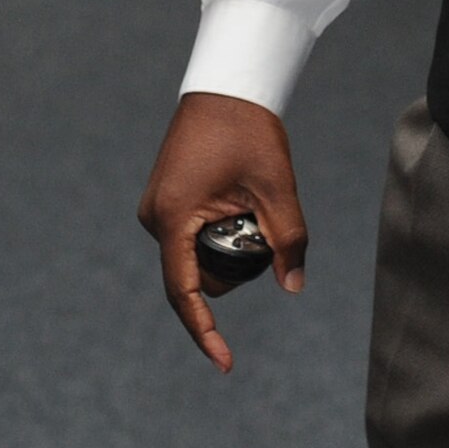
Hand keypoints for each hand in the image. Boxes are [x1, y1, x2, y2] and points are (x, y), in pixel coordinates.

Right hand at [137, 92, 307, 372]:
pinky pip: (188, 236)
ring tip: (251, 202)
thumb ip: (288, 237)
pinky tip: (238, 203)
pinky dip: (215, 233)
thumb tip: (294, 285)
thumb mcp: (275, 186)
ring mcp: (155, 209)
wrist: (227, 85)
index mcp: (173, 219)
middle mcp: (154, 219)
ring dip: (225, 247)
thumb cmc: (249, 129)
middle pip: (196, 276)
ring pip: (193, 256)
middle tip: (264, 221)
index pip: (186, 293)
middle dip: (234, 265)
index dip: (206, 332)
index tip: (225, 362)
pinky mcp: (163, 200)